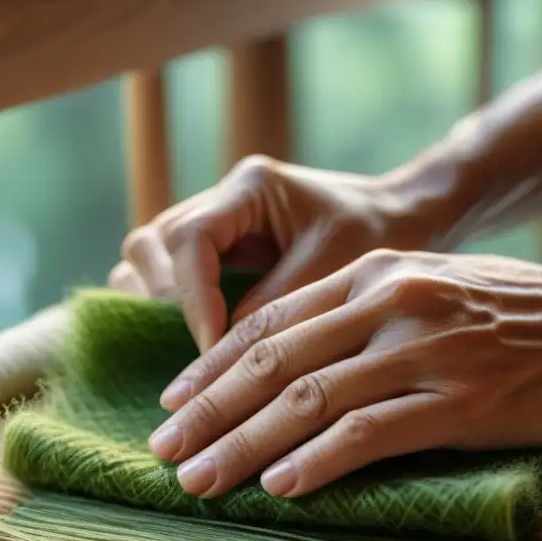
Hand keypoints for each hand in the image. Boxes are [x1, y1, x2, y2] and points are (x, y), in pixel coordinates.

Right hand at [108, 155, 438, 358]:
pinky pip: (163, 275)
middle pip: (151, 244)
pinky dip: (168, 307)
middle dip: (167, 301)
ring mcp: (209, 222)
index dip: (193, 297)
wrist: (396, 216)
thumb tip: (220, 349)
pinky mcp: (211, 249)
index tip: (213, 346)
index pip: (191, 239)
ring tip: (190, 347)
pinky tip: (195, 343)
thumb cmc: (375, 233)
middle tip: (200, 352)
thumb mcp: (335, 268)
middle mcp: (219, 199)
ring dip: (155, 303)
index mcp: (250, 188)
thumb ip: (276, 304)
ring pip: (145, 258)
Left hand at [146, 248, 541, 498]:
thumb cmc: (516, 308)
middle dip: (208, 410)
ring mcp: (420, 353)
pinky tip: (280, 486)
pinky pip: (367, 434)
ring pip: (306, 402)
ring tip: (199, 480)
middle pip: (272, 363)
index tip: (175, 400)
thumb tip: (296, 357)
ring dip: (243, 446)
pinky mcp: (457, 403)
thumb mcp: (428, 282)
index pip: (269, 321)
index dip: (213, 363)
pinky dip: (316, 462)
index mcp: (371, 274)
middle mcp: (386, 305)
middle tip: (164, 448)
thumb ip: (362, 308)